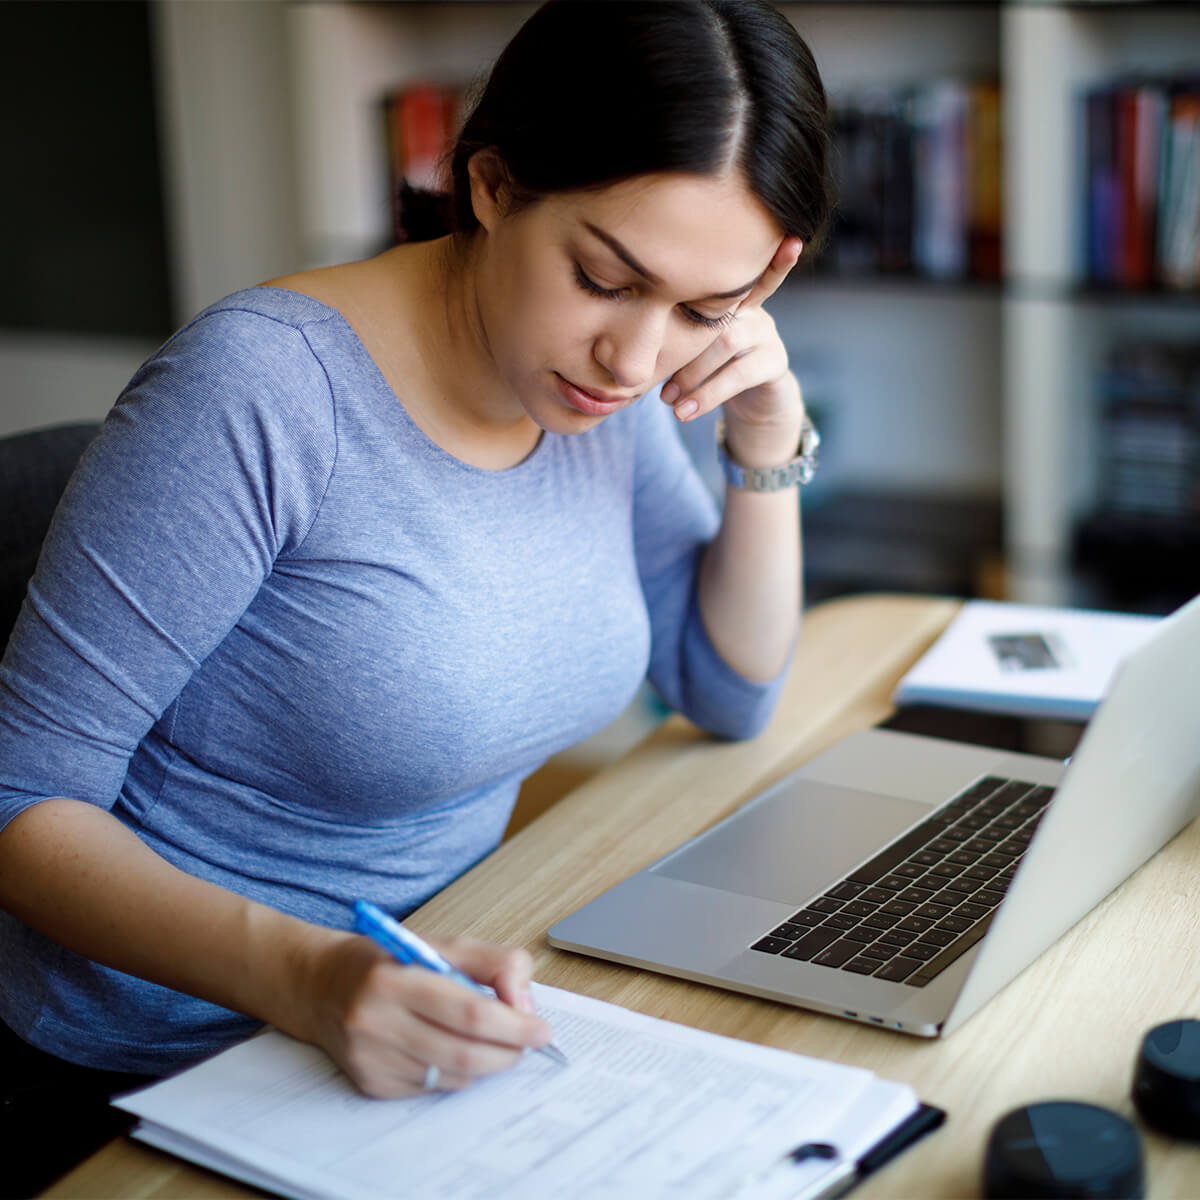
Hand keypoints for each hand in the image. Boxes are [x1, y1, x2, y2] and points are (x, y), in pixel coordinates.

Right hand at [300, 930, 552, 1097]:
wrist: (321, 986)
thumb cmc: (388, 961)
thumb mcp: (442, 944)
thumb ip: (493, 963)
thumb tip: (525, 1004)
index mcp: (393, 978)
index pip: (468, 1012)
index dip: (513, 1025)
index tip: (541, 1029)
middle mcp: (376, 1022)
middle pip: (464, 1052)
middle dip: (508, 1051)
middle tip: (529, 1041)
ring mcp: (370, 1058)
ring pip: (453, 1075)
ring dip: (487, 1063)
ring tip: (496, 1043)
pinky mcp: (370, 1084)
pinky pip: (433, 1087)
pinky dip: (457, 1072)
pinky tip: (454, 1049)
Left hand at [661, 236, 805, 466]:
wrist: (752, 406)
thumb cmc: (709, 370)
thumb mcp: (688, 347)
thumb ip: (666, 332)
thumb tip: (613, 343)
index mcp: (725, 296)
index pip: (721, 268)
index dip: (733, 249)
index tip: (754, 233)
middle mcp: (751, 306)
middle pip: (715, 309)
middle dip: (682, 346)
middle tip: (655, 383)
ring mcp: (766, 333)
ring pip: (727, 340)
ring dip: (691, 373)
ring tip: (668, 401)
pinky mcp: (774, 363)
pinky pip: (740, 374)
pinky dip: (708, 394)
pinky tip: (687, 410)